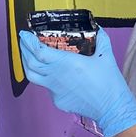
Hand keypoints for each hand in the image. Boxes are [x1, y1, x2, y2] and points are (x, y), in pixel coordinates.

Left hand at [19, 27, 135, 136]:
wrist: (112, 108)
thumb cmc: (108, 82)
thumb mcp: (105, 54)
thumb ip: (100, 38)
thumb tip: (97, 28)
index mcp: (65, 63)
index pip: (38, 51)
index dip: (28, 42)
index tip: (24, 34)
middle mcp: (55, 76)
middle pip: (30, 63)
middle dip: (24, 50)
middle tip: (23, 41)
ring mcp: (54, 91)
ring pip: (33, 77)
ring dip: (28, 64)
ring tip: (29, 56)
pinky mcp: (58, 101)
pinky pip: (46, 87)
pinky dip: (44, 77)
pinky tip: (51, 73)